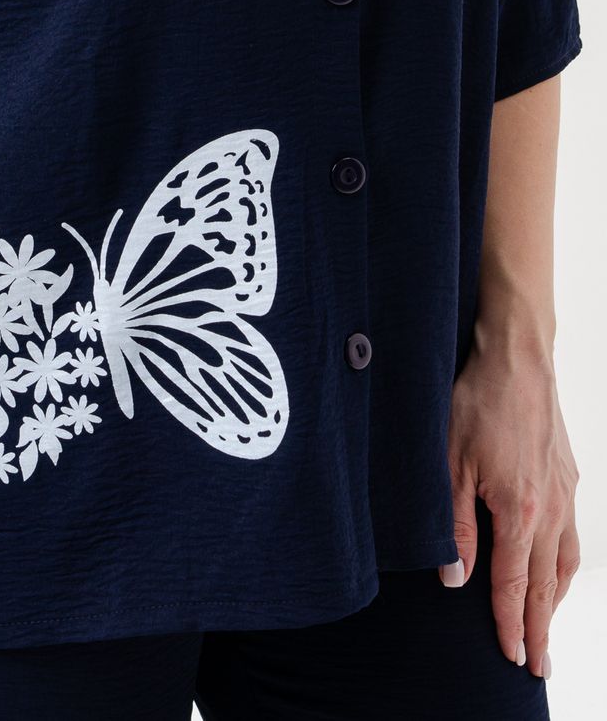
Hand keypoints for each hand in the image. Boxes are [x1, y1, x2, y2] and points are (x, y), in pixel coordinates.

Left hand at [444, 335, 580, 678]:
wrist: (518, 357)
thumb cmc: (478, 402)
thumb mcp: (450, 463)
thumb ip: (455, 526)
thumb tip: (455, 579)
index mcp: (519, 512)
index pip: (513, 583)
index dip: (510, 623)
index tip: (513, 657)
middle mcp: (550, 509)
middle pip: (545, 583)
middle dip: (540, 627)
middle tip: (539, 665)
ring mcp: (564, 492)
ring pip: (566, 562)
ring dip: (555, 600)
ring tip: (546, 626)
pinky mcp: (568, 475)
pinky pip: (572, 534)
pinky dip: (566, 564)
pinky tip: (558, 568)